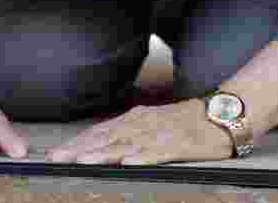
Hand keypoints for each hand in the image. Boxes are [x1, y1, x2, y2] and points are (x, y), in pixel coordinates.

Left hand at [47, 99, 233, 165]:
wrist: (221, 114)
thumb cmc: (186, 122)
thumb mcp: (152, 123)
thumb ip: (129, 132)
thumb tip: (101, 142)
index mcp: (136, 119)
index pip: (100, 131)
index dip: (77, 142)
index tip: (56, 153)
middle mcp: (144, 124)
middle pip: (107, 138)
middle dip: (81, 149)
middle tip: (57, 159)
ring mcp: (161, 133)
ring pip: (127, 144)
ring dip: (104, 153)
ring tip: (83, 161)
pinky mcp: (180, 145)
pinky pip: (159, 152)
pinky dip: (143, 157)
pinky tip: (129, 163)